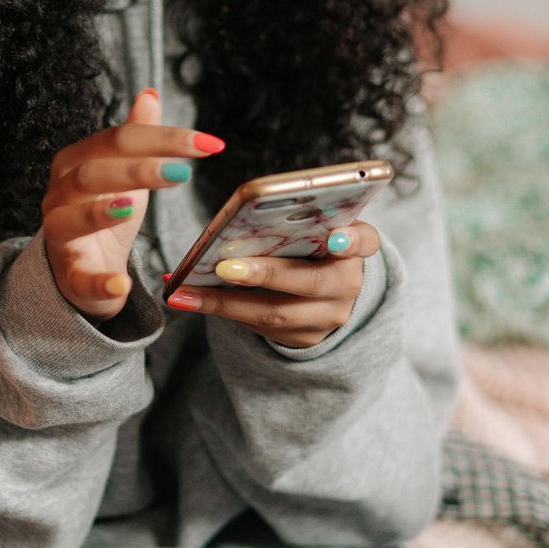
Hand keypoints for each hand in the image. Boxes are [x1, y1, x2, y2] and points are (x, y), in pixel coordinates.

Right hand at [41, 88, 225, 321]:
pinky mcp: (69, 273)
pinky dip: (99, 281)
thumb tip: (150, 93)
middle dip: (137, 170)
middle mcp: (60, 193)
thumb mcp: (123, 172)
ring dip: (100, 212)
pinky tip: (121, 284)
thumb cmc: (105, 212)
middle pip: (91, 174)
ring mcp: (59, 234)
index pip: (116, 140)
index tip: (209, 144)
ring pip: (70, 218)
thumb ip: (135, 135)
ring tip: (133, 205)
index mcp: (76, 162)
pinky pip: (79, 277)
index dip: (162, 138)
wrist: (81, 268)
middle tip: (182, 173)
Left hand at [163, 220, 379, 349]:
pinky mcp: (302, 338)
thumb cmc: (312, 244)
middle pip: (309, 282)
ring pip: (275, 313)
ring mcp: (326, 317)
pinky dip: (220, 310)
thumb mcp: (318, 226)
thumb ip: (299, 217)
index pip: (364, 241)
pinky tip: (187, 299)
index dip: (351, 240)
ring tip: (184, 292)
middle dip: (264, 274)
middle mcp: (347, 285)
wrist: (329, 292)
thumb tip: (249, 209)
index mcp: (355, 245)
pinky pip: (259, 327)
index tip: (335, 237)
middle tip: (225, 266)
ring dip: (224, 302)